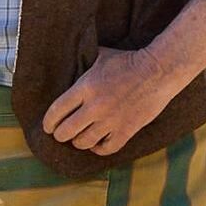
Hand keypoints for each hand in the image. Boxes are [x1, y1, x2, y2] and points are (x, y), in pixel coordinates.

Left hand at [42, 46, 183, 158]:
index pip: (56, 111)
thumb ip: (83, 62)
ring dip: (78, 142)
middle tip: (61, 134)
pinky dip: (98, 148)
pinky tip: (97, 143)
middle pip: (66, 132)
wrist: (158, 71)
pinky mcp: (127, 130)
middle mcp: (95, 107)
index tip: (48, 126)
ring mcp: (111, 120)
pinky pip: (105, 149)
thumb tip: (69, 59)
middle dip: (60, 135)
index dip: (48, 122)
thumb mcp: (100, 56)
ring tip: (79, 138)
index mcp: (85, 87)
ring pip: (83, 143)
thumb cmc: (128, 61)